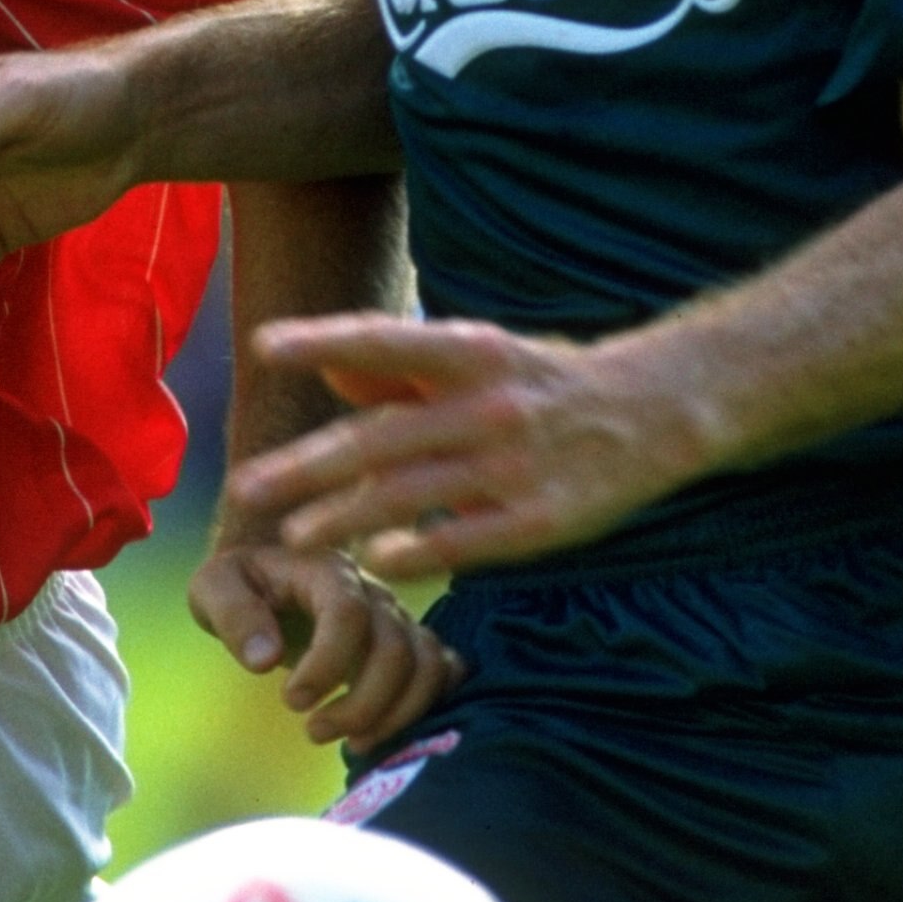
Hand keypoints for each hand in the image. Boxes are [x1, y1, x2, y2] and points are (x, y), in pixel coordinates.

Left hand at [188, 540, 462, 751]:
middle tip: (313, 731)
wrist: (269, 568)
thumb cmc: (240, 580)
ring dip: (395, 714)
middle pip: (395, 649)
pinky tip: (382, 733)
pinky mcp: (407, 642)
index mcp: (326, 568)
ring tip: (351, 743)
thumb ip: (233, 616)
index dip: (325, 665)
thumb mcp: (214, 587)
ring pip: (426, 665)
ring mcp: (396, 616)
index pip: (348, 614)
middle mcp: (373, 590)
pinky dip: (425, 707)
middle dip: (359, 703)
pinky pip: (442, 671)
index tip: (291, 701)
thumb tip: (264, 659)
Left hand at [221, 315, 707, 577]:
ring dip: (344, 516)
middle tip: (245, 488)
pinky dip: (416, 550)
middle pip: (381, 437)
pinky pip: (463, 540)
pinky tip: (376, 560)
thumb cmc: (547, 381)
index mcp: (473, 352)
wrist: (657, 410)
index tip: (265, 346)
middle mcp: (489, 404)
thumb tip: (329, 372)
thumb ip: (403, 369)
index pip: (385, 342)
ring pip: (410, 494)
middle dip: (307, 464)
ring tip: (294, 535)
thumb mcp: (482, 355)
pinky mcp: (539, 520)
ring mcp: (514, 466)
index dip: (324, 341)